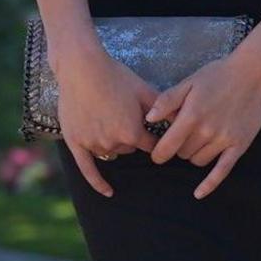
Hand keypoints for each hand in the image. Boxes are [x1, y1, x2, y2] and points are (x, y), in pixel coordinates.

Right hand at [51, 39, 155, 197]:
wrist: (81, 68)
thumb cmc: (115, 76)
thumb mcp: (144, 90)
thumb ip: (165, 108)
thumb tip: (185, 120)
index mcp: (132, 132)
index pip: (151, 145)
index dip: (153, 136)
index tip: (153, 130)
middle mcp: (113, 142)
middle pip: (129, 148)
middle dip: (130, 135)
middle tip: (123, 114)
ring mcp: (93, 143)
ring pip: (111, 152)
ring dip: (114, 141)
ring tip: (109, 118)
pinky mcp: (75, 142)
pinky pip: (87, 169)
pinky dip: (98, 182)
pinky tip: (109, 192)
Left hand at [145, 46, 260, 199]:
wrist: (253, 73)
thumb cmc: (217, 75)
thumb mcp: (188, 82)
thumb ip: (167, 101)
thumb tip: (148, 118)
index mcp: (191, 116)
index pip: (167, 146)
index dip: (158, 153)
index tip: (156, 154)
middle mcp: (207, 131)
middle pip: (182, 154)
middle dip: (178, 148)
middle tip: (182, 136)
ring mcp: (224, 139)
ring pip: (198, 161)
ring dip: (193, 155)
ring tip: (197, 140)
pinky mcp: (240, 145)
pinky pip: (223, 170)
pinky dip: (210, 184)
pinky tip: (199, 194)